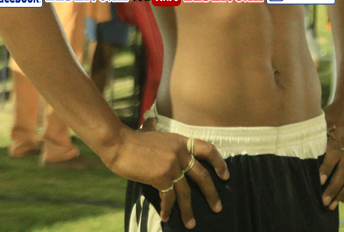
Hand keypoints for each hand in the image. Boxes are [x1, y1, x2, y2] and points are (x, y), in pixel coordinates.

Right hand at [106, 123, 229, 228]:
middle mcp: (180, 152)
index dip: (219, 163)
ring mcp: (172, 165)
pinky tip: (167, 217)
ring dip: (189, 210)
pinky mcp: (161, 177)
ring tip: (191, 224)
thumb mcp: (149, 131)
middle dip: (211, 194)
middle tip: (217, 207)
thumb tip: (151, 121)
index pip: (208, 149)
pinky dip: (168, 209)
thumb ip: (153, 129)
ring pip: (186, 192)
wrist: (118, 143)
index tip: (225, 176)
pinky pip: (169, 197)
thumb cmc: (130, 139)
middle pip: (203, 175)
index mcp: (181, 141)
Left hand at [319, 95, 343, 209]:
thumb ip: (312, 133)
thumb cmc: (333, 112)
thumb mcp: (322, 118)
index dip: (326, 168)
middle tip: (324, 202)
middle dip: (334, 187)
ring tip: (332, 205)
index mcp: (338, 134)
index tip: (319, 180)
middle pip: (343, 169)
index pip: (332, 154)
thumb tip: (292, 145)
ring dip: (343, 192)